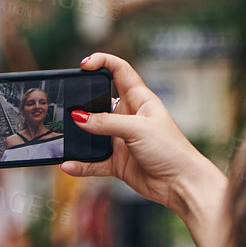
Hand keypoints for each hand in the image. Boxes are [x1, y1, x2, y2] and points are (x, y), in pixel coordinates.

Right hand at [62, 54, 224, 225]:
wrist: (182, 184)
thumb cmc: (171, 150)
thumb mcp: (137, 129)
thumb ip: (106, 122)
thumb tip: (79, 117)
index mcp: (139, 99)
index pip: (119, 71)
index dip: (102, 62)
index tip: (84, 65)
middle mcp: (128, 116)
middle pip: (99, 102)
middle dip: (82, 102)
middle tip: (67, 105)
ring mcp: (122, 139)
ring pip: (93, 133)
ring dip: (78, 136)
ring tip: (63, 136)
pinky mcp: (118, 161)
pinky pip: (94, 161)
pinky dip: (81, 164)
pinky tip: (69, 165)